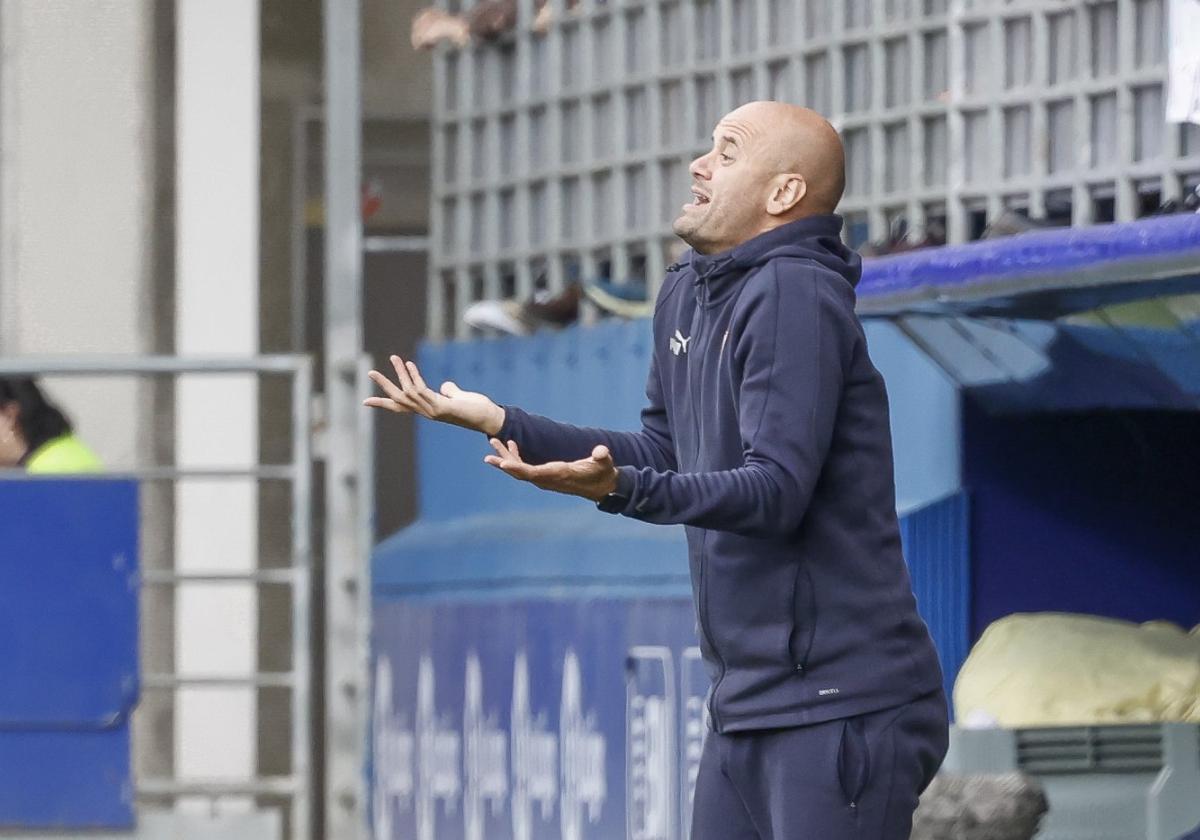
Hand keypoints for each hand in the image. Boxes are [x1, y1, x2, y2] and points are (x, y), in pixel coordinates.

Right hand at [364, 355, 505, 434]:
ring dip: (400, 374)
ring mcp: (434, 411)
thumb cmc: (477, 409)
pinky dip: (415, 376)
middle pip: (399, 399)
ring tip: (393, 358)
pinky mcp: (443, 408)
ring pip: (409, 392)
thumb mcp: (459, 397)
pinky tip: (410, 364)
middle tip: (370, 373)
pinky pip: (423, 390)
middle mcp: (428, 412)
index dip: (384, 403)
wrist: (491, 419)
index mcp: (429, 409)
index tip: (365, 402)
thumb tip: (445, 386)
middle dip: (384, 386)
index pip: (402, 407)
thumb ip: (450, 392)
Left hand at [484, 439, 618, 501]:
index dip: (518, 469)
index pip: (534, 474)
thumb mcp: (605, 464)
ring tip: (493, 442)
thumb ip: (602, 457)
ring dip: (506, 458)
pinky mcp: (546, 476)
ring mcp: (546, 479)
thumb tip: (600, 452)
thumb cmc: (603, 472)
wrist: (603, 486)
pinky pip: (526, 468)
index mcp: (559, 475)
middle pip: (521, 473)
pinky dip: (517, 457)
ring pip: (521, 470)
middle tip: (488, 456)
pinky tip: (512, 445)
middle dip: (504, 463)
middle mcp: (549, 479)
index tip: (503, 465)